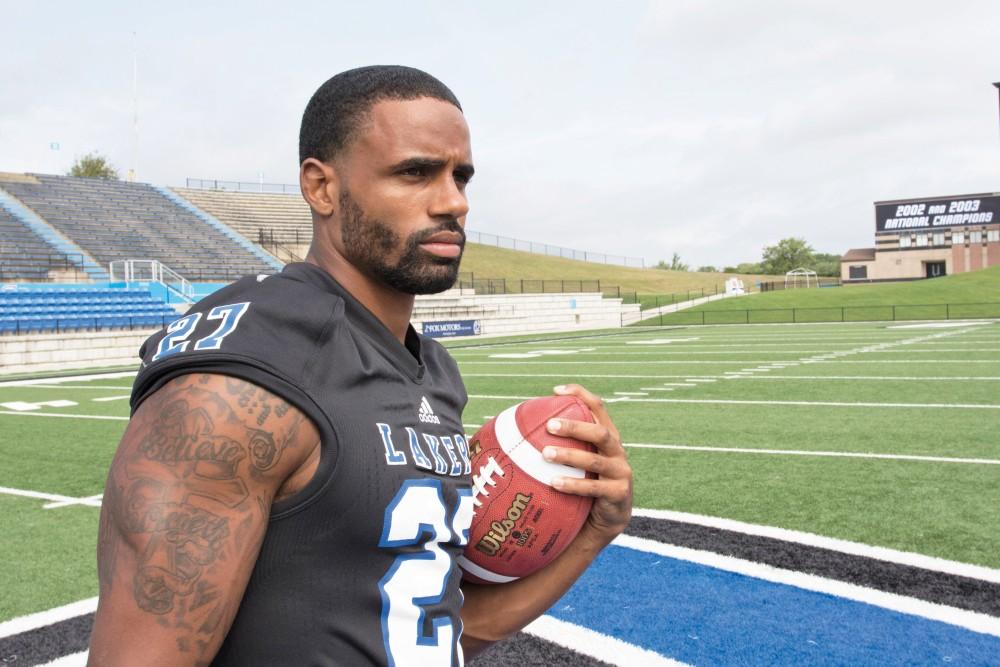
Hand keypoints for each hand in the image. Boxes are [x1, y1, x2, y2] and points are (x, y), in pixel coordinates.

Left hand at [542, 384, 632, 543]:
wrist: (606, 520)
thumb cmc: (584, 484)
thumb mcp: (576, 461)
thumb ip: (560, 444)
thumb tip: (514, 432)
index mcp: (607, 437)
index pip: (598, 408)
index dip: (581, 395)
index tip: (556, 391)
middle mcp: (617, 451)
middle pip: (599, 431)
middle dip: (575, 426)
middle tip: (549, 425)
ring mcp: (621, 472)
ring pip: (595, 459)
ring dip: (569, 455)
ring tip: (545, 454)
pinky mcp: (619, 493)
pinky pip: (594, 488)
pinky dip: (574, 484)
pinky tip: (553, 482)